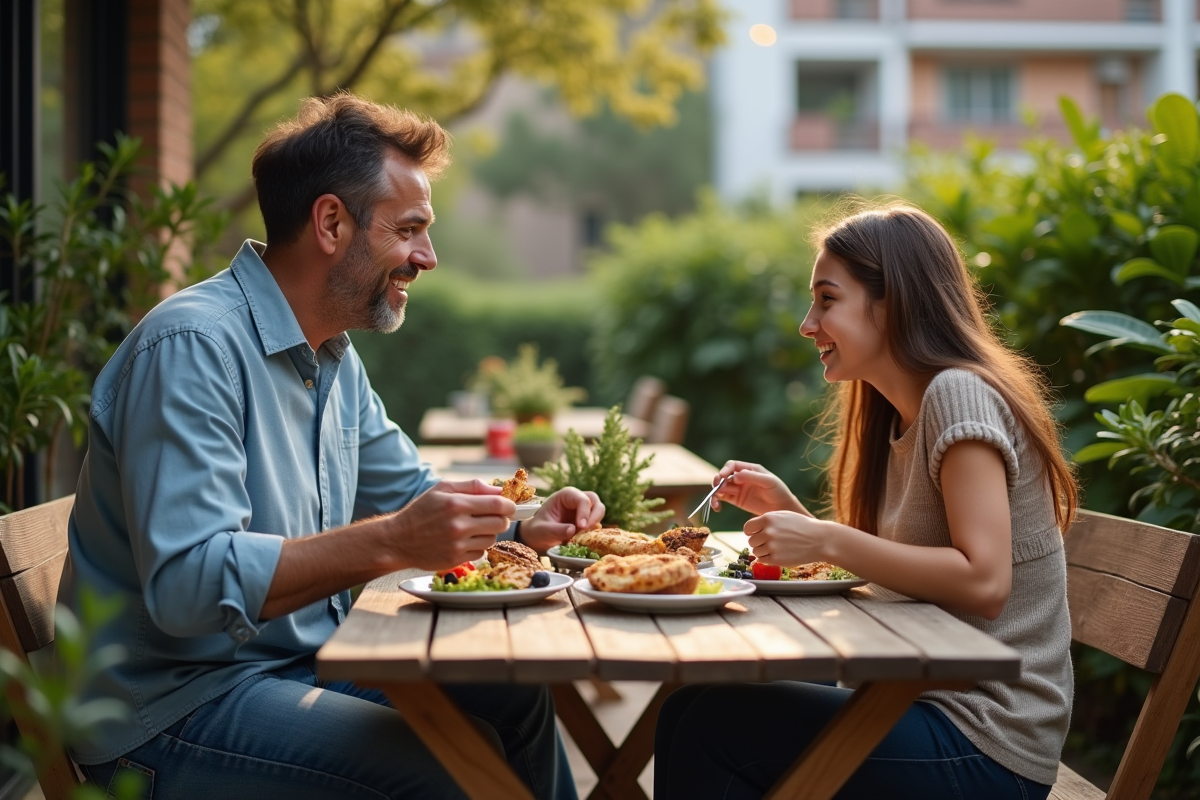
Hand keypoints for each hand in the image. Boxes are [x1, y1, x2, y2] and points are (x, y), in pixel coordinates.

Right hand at [390, 480, 515, 569]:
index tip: (510, 506)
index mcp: (456, 504)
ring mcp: (457, 545)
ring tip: (473, 528)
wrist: (398, 540)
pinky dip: (477, 546)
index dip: (510, 506)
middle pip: (500, 523)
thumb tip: (499, 490)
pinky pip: (480, 553)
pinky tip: (464, 540)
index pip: (498, 505)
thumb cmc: (421, 511)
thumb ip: (472, 486)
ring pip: (491, 539)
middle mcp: (458, 525)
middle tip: (492, 517)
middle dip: (501, 519)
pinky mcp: (455, 559)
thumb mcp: (442, 489)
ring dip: (488, 533)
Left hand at [519, 488, 604, 551]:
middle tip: (587, 530)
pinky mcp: (586, 521)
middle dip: (595, 515)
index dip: (584, 512)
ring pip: (598, 511)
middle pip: (595, 501)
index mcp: (565, 495)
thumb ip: (556, 530)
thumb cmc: (537, 531)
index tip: (581, 527)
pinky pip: (596, 523)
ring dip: (595, 523)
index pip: (582, 499)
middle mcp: (576, 500)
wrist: (536, 539)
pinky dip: (594, 531)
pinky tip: (585, 539)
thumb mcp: (542, 531)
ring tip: (585, 536)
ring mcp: (582, 510)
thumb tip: (573, 530)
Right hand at [711, 461, 807, 517]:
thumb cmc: (778, 491)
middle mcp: (741, 477)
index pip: (732, 465)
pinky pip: (722, 498)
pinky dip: (716, 501)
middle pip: (724, 476)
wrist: (782, 508)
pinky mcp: (736, 500)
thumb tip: (735, 476)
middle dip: (718, 481)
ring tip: (717, 501)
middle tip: (716, 488)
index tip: (721, 477)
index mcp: (749, 469)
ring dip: (715, 492)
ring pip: (721, 487)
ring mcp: (737, 488)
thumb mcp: (768, 482)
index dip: (724, 470)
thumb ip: (752, 477)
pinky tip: (717, 507)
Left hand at [744, 511, 831, 565]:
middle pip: (751, 541)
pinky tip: (779, 554)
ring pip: (756, 552)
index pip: (748, 528)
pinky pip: (762, 560)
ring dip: (763, 551)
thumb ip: (766, 521)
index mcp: (768, 518)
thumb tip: (751, 530)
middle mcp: (768, 532)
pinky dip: (768, 559)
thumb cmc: (802, 526)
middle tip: (771, 542)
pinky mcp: (776, 559)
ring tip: (777, 548)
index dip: (752, 532)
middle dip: (759, 542)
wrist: (819, 539)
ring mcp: (772, 546)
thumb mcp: (783, 516)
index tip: (757, 534)